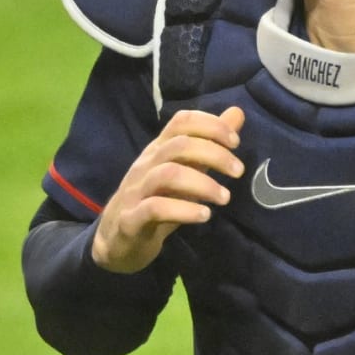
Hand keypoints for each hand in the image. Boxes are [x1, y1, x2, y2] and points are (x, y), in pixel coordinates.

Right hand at [91, 106, 244, 273]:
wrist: (115, 241)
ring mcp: (136, 191)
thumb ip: (209, 145)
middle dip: (214, 154)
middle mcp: (146, 165)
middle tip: (238, 171)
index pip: (181, 121)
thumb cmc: (155, 201)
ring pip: (168, 174)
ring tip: (224, 197)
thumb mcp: (185, 171)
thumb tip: (237, 113)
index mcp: (158, 150)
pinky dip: (183, 210)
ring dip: (202, 184)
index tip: (236, 142)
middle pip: (179, 145)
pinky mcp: (131, 220)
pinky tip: (204, 216)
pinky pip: (155, 208)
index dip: (211, 125)